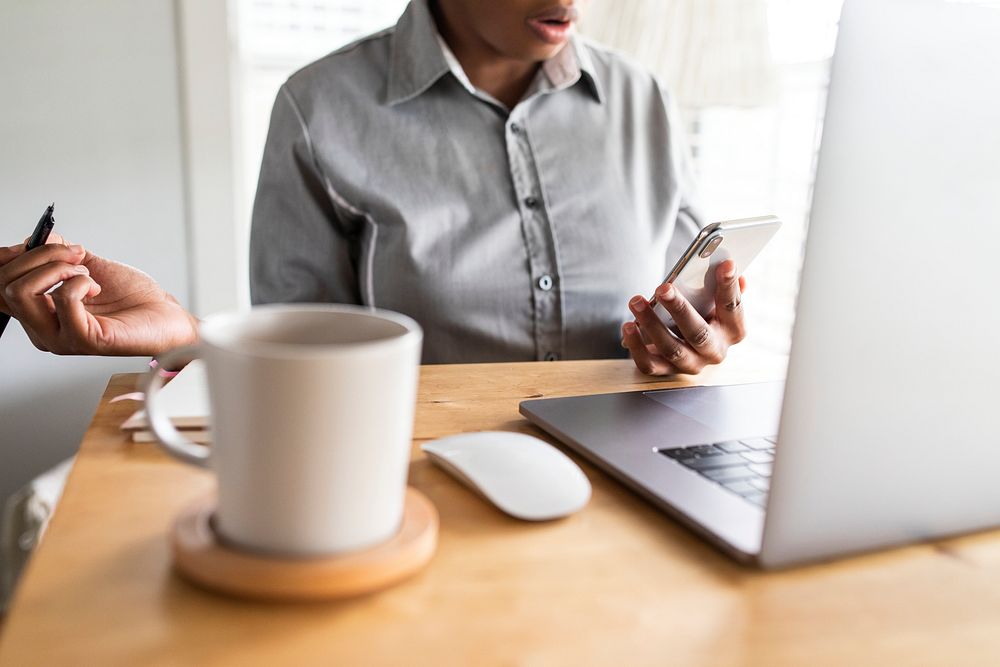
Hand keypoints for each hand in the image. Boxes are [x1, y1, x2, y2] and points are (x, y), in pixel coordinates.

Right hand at [0, 233, 198, 355]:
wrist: (164, 315)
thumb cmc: (132, 298)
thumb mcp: (89, 266)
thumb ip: (60, 253)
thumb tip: (40, 238)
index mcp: (39, 313)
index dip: (8, 258)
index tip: (33, 242)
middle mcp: (42, 329)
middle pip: (5, 284)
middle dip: (40, 256)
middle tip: (75, 255)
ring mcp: (59, 337)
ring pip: (22, 292)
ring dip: (58, 268)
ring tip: (87, 273)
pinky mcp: (82, 340)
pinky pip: (62, 299)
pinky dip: (80, 281)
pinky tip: (97, 288)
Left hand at [621, 259, 746, 375]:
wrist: (687, 342)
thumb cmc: (704, 312)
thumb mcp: (716, 299)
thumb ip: (724, 284)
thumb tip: (729, 265)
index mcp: (733, 330)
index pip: (732, 308)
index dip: (729, 286)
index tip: (725, 264)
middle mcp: (715, 351)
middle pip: (698, 334)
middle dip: (679, 309)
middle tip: (662, 288)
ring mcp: (691, 364)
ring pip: (671, 349)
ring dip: (651, 324)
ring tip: (636, 302)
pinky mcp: (667, 371)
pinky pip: (649, 364)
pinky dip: (637, 346)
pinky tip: (628, 325)